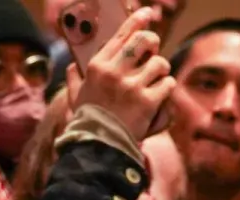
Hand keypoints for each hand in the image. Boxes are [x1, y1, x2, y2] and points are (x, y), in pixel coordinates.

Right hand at [75, 6, 174, 140]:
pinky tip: (160, 95)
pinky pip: (167, 84)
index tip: (147, 13)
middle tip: (153, 51)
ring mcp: (132, 87)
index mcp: (98, 67)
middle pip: (144, 41)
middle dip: (153, 43)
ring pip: (159, 62)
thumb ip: (75, 79)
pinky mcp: (148, 102)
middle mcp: (115, 72)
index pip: (121, 35)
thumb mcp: (76, 98)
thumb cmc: (89, 122)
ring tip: (156, 80)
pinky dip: (166, 88)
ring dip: (161, 70)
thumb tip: (72, 66)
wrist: (100, 147)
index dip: (137, 20)